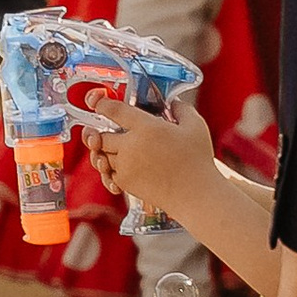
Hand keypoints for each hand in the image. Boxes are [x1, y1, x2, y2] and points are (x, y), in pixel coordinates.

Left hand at [78, 91, 212, 201]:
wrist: (195, 194)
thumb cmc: (198, 161)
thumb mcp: (196, 126)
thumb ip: (181, 109)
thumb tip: (173, 103)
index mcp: (146, 127)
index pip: (113, 111)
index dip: (102, 104)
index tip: (98, 103)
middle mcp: (131, 146)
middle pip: (101, 135)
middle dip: (103, 132)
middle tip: (110, 131)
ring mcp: (125, 166)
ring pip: (103, 154)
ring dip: (107, 151)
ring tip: (120, 149)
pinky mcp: (125, 183)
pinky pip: (108, 172)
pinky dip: (111, 168)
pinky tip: (125, 165)